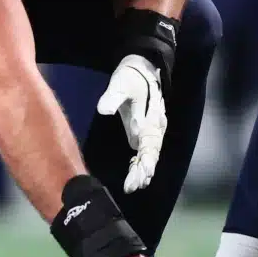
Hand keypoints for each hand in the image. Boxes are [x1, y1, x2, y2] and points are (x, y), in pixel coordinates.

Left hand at [96, 53, 166, 192]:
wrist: (141, 69)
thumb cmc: (131, 76)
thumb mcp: (120, 83)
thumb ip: (112, 97)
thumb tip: (103, 110)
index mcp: (151, 119)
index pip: (150, 146)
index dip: (145, 163)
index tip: (139, 176)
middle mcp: (154, 128)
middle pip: (151, 155)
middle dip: (142, 172)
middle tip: (131, 187)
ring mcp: (151, 131)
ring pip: (149, 155)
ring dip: (142, 171)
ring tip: (133, 187)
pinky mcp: (145, 131)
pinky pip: (145, 151)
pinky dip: (141, 164)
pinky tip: (135, 176)